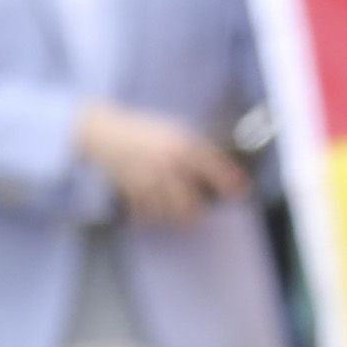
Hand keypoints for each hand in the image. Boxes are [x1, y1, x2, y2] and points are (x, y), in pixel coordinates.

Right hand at [71, 100, 244, 227]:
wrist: (106, 132)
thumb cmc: (143, 131)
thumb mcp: (173, 131)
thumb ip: (192, 149)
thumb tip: (213, 169)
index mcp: (182, 144)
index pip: (213, 166)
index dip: (230, 180)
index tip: (241, 191)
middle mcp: (169, 163)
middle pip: (190, 203)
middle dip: (196, 211)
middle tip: (197, 211)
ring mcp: (150, 178)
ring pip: (168, 212)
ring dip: (172, 215)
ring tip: (174, 213)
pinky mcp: (132, 189)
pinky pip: (146, 213)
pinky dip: (150, 215)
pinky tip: (152, 210)